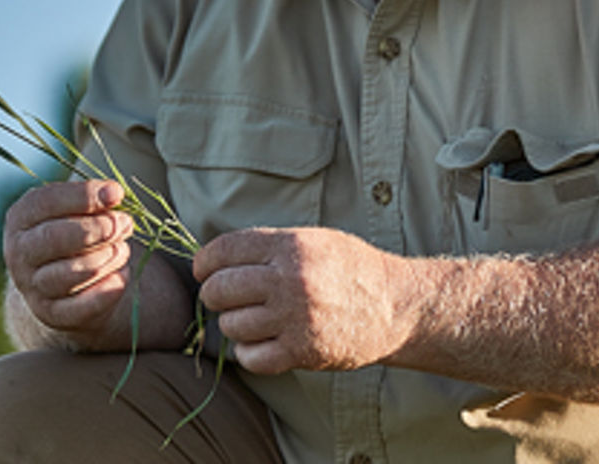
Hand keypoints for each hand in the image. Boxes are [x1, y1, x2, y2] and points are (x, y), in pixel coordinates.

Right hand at [3, 180, 133, 340]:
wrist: (61, 287)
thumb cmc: (73, 235)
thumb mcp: (74, 211)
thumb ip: (91, 200)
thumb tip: (113, 194)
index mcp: (21, 219)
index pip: (45, 202)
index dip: (83, 196)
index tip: (116, 193)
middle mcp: (20, 254)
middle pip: (55, 238)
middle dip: (98, 228)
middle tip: (124, 224)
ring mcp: (33, 287)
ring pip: (72, 272)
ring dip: (107, 257)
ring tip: (122, 249)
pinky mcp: (51, 315)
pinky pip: (82, 306)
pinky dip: (109, 289)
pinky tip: (121, 275)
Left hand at [193, 227, 413, 373]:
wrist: (395, 306)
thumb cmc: (352, 268)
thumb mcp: (315, 240)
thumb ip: (270, 246)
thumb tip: (220, 257)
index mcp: (291, 246)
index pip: (225, 250)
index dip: (205, 261)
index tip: (203, 271)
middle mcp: (290, 280)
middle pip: (220, 290)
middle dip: (214, 295)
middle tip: (226, 298)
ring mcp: (295, 318)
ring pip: (232, 325)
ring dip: (235, 325)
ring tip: (252, 320)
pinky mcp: (302, 351)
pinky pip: (251, 358)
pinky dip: (249, 353)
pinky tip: (261, 343)